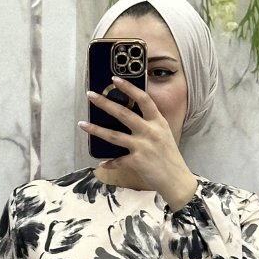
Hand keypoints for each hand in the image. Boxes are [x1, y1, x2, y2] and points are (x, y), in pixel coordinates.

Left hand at [80, 75, 198, 210]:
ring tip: (82, 124)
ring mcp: (142, 146)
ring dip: (96, 130)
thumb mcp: (164, 134)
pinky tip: (101, 162)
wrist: (176, 179)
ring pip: (114, 136)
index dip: (129, 87)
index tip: (114, 79)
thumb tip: (131, 116)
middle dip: (105, 103)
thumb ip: (150, 123)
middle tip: (91, 95)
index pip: (143, 99)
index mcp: (158, 121)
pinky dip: (109, 162)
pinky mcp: (137, 162)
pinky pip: (118, 161)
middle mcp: (149, 131)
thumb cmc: (169, 156)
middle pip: (123, 113)